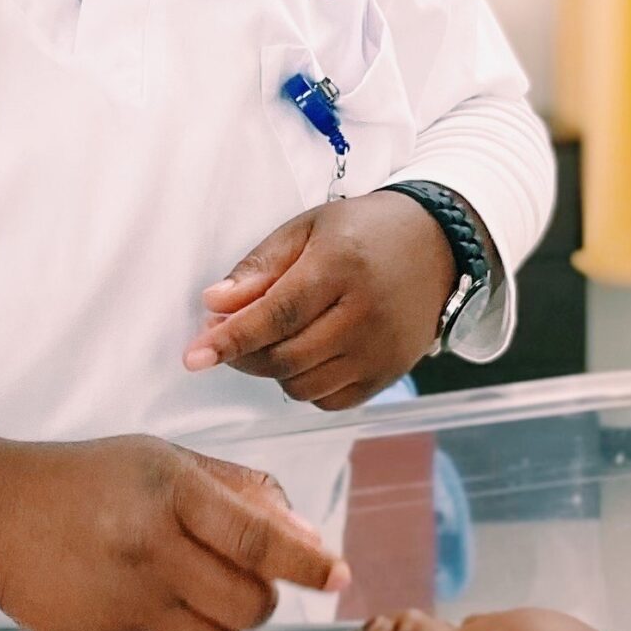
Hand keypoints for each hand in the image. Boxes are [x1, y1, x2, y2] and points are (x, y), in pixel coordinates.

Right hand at [0, 429, 350, 630]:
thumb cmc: (93, 482)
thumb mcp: (166, 461)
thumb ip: (243, 496)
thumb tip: (311, 543)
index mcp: (170, 493)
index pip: (257, 540)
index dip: (307, 563)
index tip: (339, 576)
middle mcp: (148, 550)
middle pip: (251, 606)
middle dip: (261, 598)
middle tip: (241, 577)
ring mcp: (123, 604)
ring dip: (225, 626)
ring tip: (194, 593)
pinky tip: (155, 612)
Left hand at [185, 192, 461, 409]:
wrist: (437, 245)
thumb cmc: (363, 231)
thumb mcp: (307, 229)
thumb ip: (259, 268)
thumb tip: (213, 305)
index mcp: (341, 267)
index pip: (276, 315)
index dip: (230, 339)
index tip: (193, 356)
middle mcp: (365, 315)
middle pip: (284, 358)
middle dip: (242, 355)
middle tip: (225, 335)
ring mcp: (381, 350)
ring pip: (303, 386)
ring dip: (272, 370)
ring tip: (272, 337)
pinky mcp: (390, 374)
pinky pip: (330, 400)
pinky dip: (305, 385)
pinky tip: (305, 354)